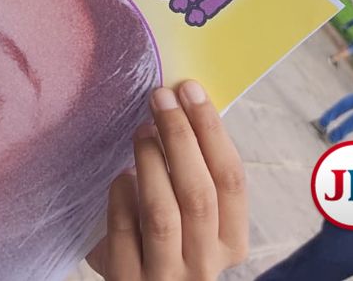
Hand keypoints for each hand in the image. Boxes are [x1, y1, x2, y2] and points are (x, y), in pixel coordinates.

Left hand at [86, 81, 247, 279]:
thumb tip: (182, 106)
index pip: (231, 180)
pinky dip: (121, 197)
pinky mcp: (127, 280)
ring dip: (151, 162)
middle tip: (162, 98)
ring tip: (142, 130)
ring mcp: (166, 277)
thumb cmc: (168, 244)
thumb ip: (195, 177)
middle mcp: (205, 264)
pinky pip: (124, 231)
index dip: (212, 131)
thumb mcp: (194, 220)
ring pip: (163, 213)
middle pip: (199, 193)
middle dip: (180, 136)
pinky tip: (120, 175)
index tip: (191, 91)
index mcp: (231, 243)